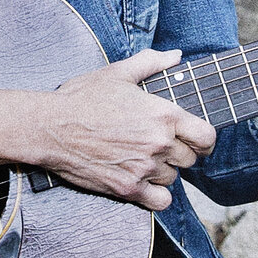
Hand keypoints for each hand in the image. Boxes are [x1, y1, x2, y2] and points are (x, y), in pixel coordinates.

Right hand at [31, 52, 215, 211]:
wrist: (50, 127)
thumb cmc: (82, 98)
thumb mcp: (117, 72)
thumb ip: (151, 62)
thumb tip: (176, 56)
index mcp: (163, 115)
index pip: (206, 136)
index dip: (204, 139)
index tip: (196, 140)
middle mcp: (158, 143)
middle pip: (190, 159)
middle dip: (179, 153)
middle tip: (159, 145)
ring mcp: (144, 168)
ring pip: (173, 178)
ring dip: (163, 171)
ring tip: (143, 158)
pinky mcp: (127, 188)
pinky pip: (160, 201)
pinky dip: (156, 194)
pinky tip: (144, 182)